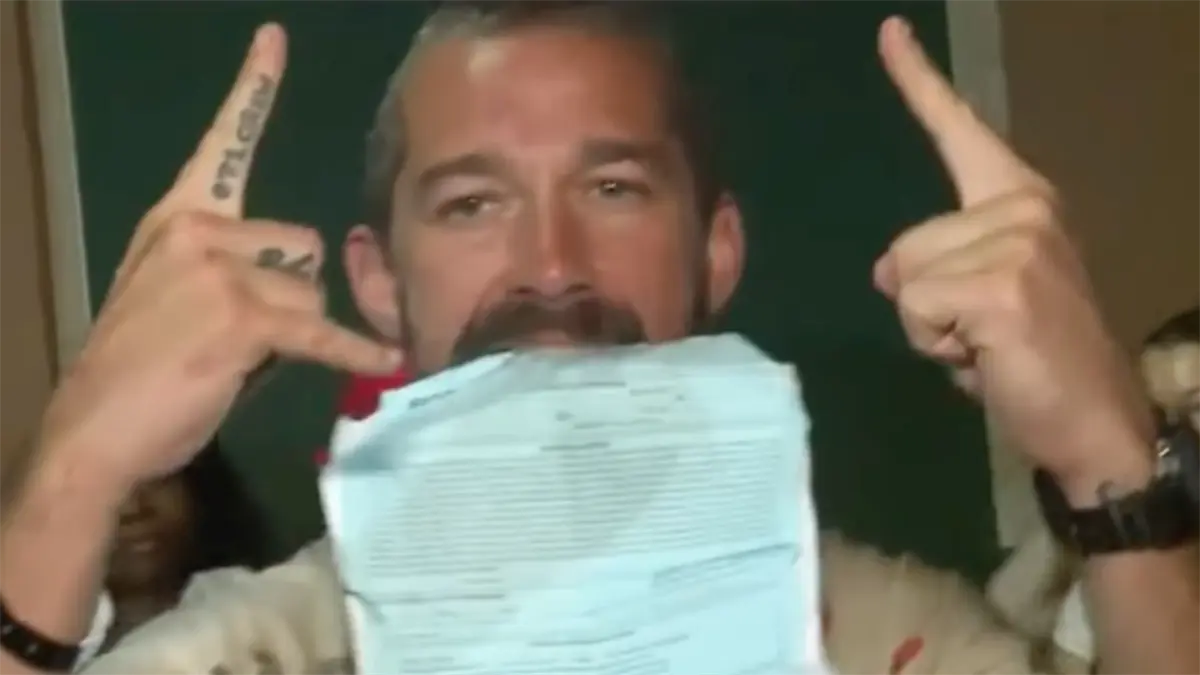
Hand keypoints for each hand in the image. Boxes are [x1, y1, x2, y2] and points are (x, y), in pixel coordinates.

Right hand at [37, 24, 400, 497]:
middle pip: (304, 247)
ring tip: (240, 359)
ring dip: (296, 329)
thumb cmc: (138, 368)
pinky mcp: (246, 316)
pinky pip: (322, 330)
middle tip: (243, 336)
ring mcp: (222, 269)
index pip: (223, 145)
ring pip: (314, 291)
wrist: (95, 428)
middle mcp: (200, 228)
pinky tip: (384, 358)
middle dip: (291, 294)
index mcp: (179, 217)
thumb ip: (231, 268)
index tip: (275, 40)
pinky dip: (354, 349)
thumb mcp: (175, 295)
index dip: (252, 92)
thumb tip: (301, 279)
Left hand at [872, 17, 1153, 493]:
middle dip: (922, 303)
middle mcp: (1022, 205)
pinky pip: (915, 308)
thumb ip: (939, 267)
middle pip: (901, 246)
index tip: (888, 33)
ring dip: (928, 328)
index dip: (918, 82)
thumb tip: (887, 273)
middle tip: (980, 334)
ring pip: (903, 278)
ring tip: (984, 346)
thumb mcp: (978, 301)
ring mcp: (1017, 240)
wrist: (1096, 421)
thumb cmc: (1035, 362)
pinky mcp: (1001, 284)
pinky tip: (983, 357)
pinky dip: (934, 346)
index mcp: (1020, 199)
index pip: (958, 130)